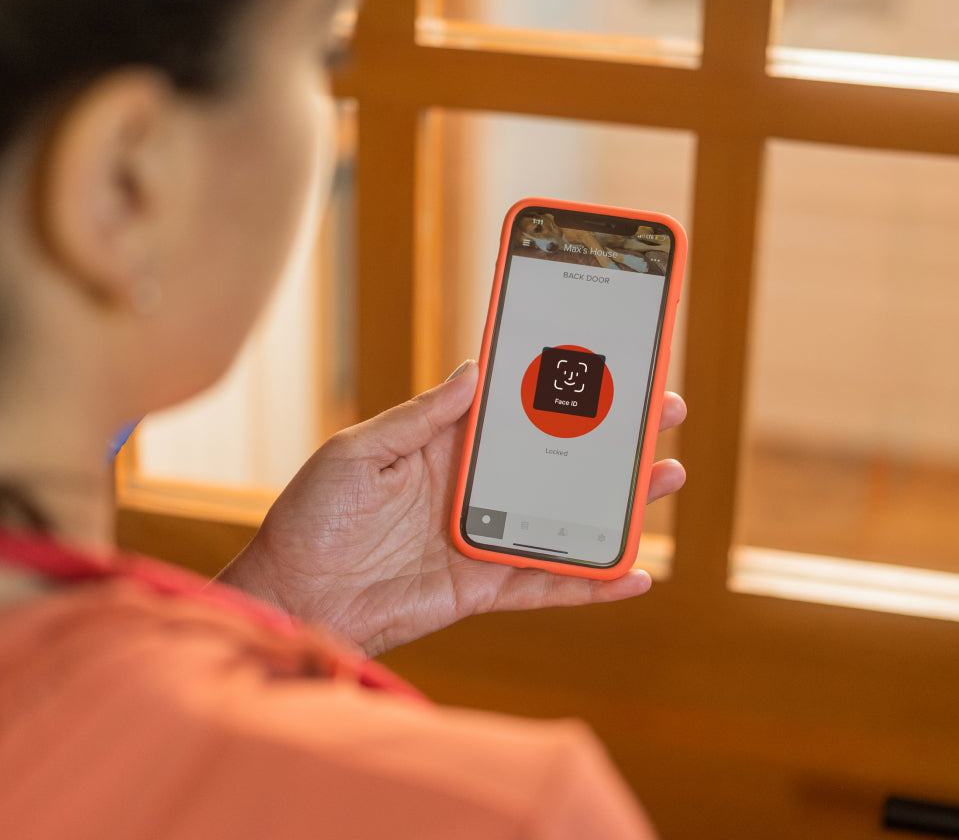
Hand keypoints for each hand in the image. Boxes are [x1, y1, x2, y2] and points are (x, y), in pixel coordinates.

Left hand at [215, 362, 686, 656]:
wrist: (290, 597)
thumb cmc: (310, 518)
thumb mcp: (358, 452)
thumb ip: (420, 417)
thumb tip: (475, 371)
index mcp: (444, 445)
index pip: (516, 408)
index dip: (561, 386)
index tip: (608, 361)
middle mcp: (472, 488)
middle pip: (558, 459)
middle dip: (612, 436)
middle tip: (664, 410)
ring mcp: (482, 539)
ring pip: (566, 517)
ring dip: (618, 502)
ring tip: (668, 477)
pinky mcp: (481, 588)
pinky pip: (547, 584)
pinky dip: (591, 582)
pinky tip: (634, 572)